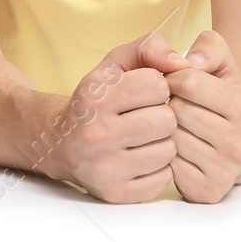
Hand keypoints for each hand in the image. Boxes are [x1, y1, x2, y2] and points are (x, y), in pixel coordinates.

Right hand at [55, 33, 184, 202]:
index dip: (155, 86)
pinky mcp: (116, 193)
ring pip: (168, 150)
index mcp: (95, 98)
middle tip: (145, 116)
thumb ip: (149, 48)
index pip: (156, 84)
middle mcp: (96, 134)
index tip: (141, 92)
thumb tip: (182, 62)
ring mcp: (106, 167)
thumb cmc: (95, 101)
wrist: (58, 142)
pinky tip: (139, 157)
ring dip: (161, 142)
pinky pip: (164, 179)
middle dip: (161, 115)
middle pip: (166, 120)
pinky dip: (157, 168)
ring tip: (142, 137)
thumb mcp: (113, 65)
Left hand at [166, 30, 240, 202]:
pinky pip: (166, 166)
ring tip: (175, 125)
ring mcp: (225, 171)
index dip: (173, 77)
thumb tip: (192, 60)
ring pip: (168, 138)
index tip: (177, 82)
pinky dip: (162, 154)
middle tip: (176, 106)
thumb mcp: (220, 62)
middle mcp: (240, 144)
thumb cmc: (218, 94)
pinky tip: (174, 148)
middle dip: (166, 103)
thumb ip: (209, 46)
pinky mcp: (207, 191)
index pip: (187, 81)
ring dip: (162, 129)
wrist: (235, 139)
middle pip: (175, 111)